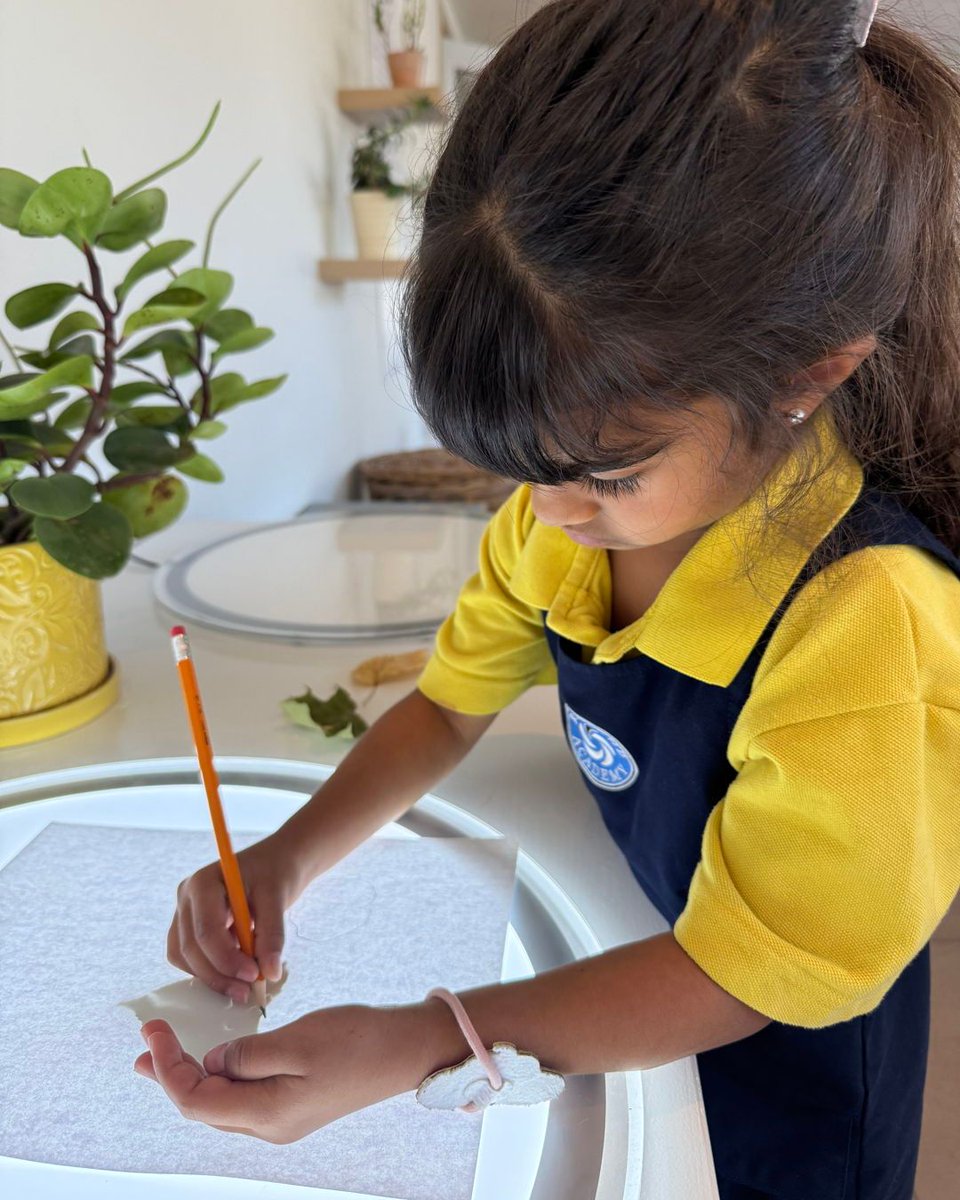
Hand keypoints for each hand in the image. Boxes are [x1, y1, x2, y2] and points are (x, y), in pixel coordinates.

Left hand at [133, 1002, 451, 1142]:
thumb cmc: (356, 1040)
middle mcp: (269, 1126)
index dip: (167, 1068)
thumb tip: (212, 1063)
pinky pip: (241, 1095)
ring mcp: (282, 1118)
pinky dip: (218, 1075)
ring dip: (190, 1075)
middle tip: (148, 1040)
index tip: (154, 1030)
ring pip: (219, 1103)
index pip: (194, 1100)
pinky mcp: (293, 1104)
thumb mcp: (296, 1040)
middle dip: (169, 1074)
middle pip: (201, 1107)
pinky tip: (213, 1056)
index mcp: (266, 1114)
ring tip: (165, 1051)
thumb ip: (245, 1054)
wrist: (405, 1050)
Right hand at [167, 833, 308, 1002]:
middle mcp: (186, 897)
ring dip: (212, 976)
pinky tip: (236, 970)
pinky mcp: (188, 925)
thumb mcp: (277, 898)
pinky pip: (189, 957)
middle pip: (191, 948)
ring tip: (244, 983)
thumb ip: (272, 935)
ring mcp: (184, 911)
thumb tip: (269, 973)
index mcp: (203, 883)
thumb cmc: (275, 872)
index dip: (227, 959)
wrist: (275, 861)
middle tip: (248, 990)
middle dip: (219, 974)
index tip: (254, 975)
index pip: (206, 931)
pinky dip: (210, 969)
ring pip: (185, 957)